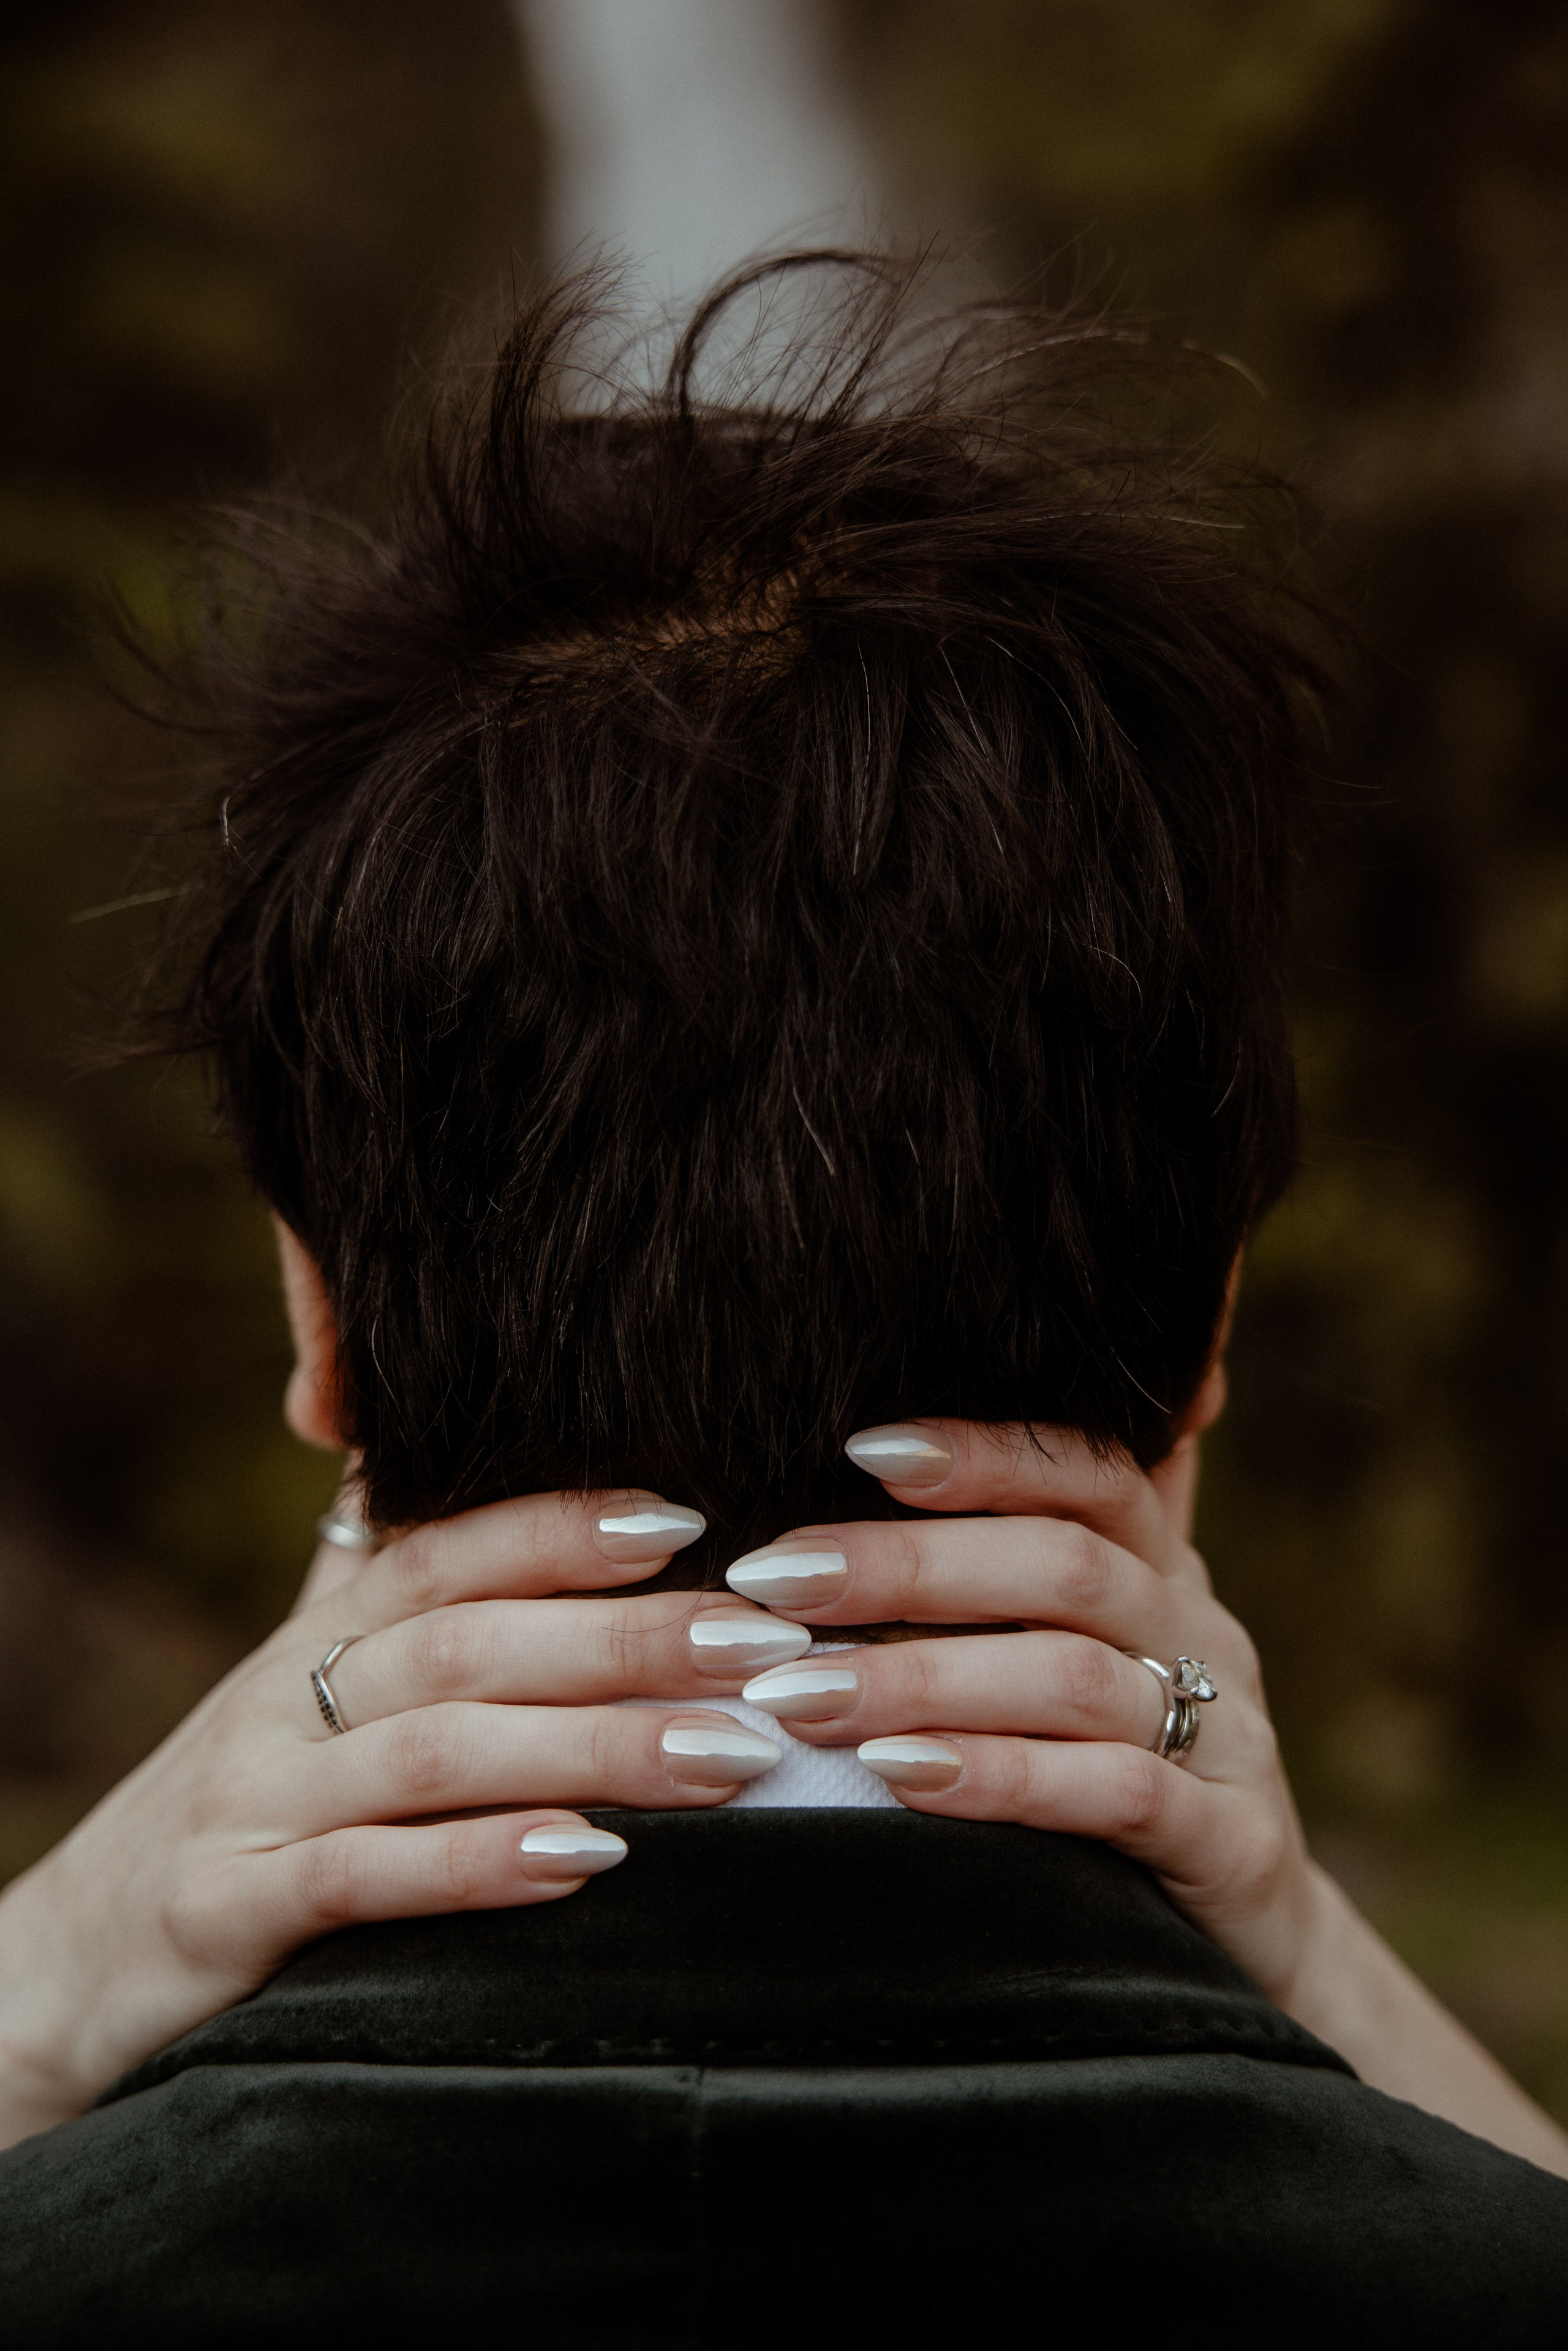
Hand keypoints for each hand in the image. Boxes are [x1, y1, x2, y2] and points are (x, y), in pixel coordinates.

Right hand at [0, 1490, 799, 2147]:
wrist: (57, 1966)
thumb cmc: (237, 1814)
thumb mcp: (303, 1694)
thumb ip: (386, 1598)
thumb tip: (441, 1475)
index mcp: (320, 1636)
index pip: (445, 1548)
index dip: (559, 1525)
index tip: (687, 1514)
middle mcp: (285, 1696)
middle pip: (468, 1641)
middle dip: (625, 1637)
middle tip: (764, 1642)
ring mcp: (252, 1798)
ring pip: (436, 1749)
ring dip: (592, 1745)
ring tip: (724, 1753)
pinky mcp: (225, 1906)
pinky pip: (361, 1875)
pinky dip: (475, 1861)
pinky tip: (583, 1858)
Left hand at [727, 1418, 1320, 2006]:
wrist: (1266, 1948)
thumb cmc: (1128, 1780)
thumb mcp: (1091, 1656)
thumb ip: (1023, 1566)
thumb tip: (894, 1448)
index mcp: (1161, 1575)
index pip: (1090, 1473)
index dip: (986, 1452)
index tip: (861, 1449)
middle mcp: (1203, 1636)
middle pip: (1063, 1565)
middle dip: (906, 1565)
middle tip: (773, 1578)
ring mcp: (1231, 1741)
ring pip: (1073, 1677)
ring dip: (922, 1677)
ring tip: (797, 1691)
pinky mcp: (1233, 1848)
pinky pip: (1117, 1795)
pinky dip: (1002, 1777)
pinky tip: (900, 1774)